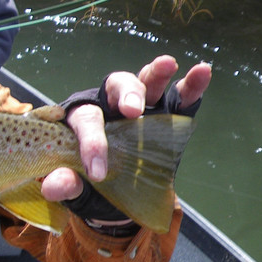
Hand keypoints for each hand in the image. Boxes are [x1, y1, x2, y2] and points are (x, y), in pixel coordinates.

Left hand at [41, 56, 211, 203]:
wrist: (113, 198)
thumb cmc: (86, 186)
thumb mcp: (73, 190)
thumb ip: (63, 185)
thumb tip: (59, 183)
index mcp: (80, 120)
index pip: (85, 120)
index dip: (91, 143)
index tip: (97, 172)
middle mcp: (110, 107)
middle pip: (114, 87)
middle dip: (125, 94)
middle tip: (133, 110)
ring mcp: (142, 110)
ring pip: (146, 83)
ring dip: (156, 73)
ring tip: (167, 64)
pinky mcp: (167, 118)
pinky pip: (181, 99)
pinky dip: (192, 86)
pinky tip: (202, 72)